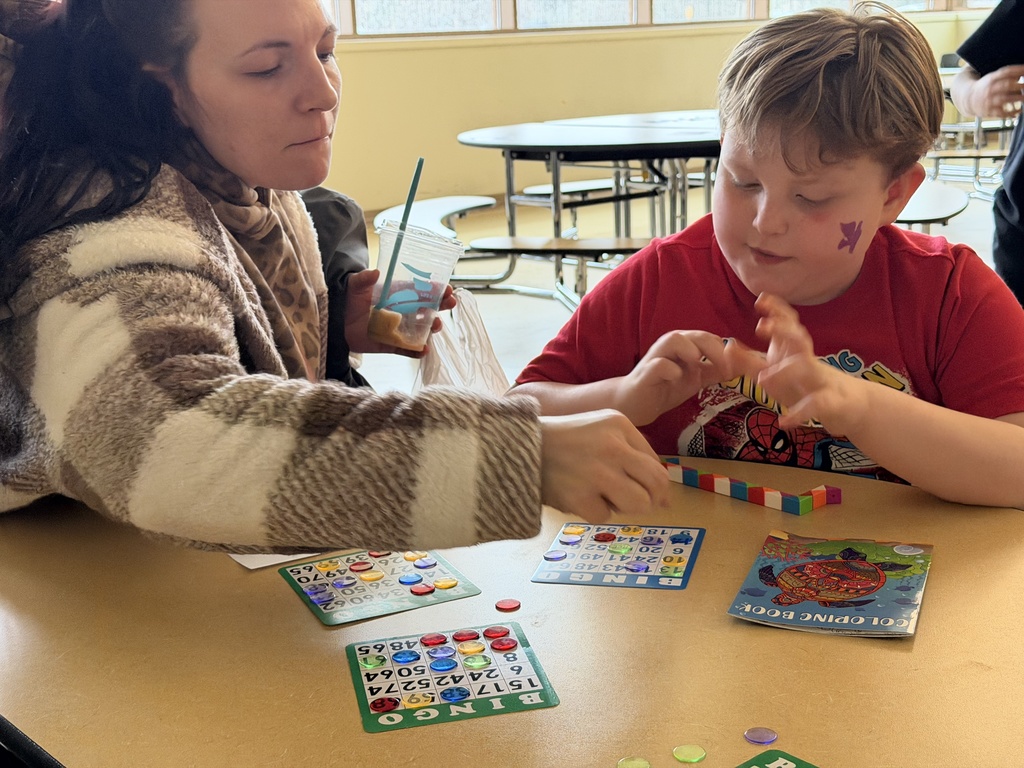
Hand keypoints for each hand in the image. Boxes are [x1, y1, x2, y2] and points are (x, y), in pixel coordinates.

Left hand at [345, 270, 457, 358]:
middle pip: (425, 308)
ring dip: (431, 327)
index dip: (434, 289)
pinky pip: (406, 349)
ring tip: (437, 326)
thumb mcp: (354, 285)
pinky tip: (424, 350)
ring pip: (420, 329)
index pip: (419, 290)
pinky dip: (416, 351)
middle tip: (451, 304)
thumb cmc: (346, 300)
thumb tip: (375, 272)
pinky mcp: (390, 345)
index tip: (447, 288)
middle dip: (440, 306)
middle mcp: (401, 311)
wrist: (333, 323)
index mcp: (396, 294)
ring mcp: (397, 328)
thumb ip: (364, 279)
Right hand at [539, 409, 669, 522]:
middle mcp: (612, 448)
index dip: (658, 486)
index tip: (651, 494)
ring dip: (626, 506)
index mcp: (620, 426)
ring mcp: (596, 474)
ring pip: (638, 504)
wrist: (521, 447)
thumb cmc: (566, 439)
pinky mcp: (579, 497)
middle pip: (656, 485)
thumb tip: (665, 498)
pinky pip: (605, 516)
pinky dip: (595, 511)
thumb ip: (636, 452)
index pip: (657, 465)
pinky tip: (581, 495)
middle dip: (652, 499)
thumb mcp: (603, 427)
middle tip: (636, 501)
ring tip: (606, 496)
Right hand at [614, 330, 762, 425]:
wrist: (636, 403)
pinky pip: (658, 364)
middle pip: (696, 335)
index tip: (739, 369)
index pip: (710, 338)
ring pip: (674, 340)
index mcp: (685, 345)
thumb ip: (713, 372)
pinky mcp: (645, 373)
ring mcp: (656, 357)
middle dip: (716, 349)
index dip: (727, 351)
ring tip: (698, 365)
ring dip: (690, 350)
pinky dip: (670, 369)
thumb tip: (739, 367)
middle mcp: (671, 346)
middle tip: (727, 369)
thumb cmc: (665, 387)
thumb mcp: (695, 380)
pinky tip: (677, 379)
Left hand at [753, 293, 865, 432]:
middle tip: (761, 327)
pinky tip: (784, 422)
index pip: (788, 323)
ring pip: (807, 368)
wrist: (847, 406)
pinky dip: (800, 414)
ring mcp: (820, 379)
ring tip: (762, 380)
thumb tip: (727, 346)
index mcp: (794, 349)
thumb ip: (748, 361)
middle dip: (782, 330)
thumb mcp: (774, 372)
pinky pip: (816, 405)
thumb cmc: (805, 385)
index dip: (777, 309)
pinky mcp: (829, 402)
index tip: (761, 299)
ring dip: (786, 371)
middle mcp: (807, 359)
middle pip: (798, 338)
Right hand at [968, 64, 1023, 117]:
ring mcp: (989, 101)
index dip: (1018, 70)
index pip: (1006, 72)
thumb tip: (1023, 70)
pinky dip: (1011, 113)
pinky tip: (1019, 112)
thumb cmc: (985, 87)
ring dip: (1018, 98)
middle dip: (1019, 85)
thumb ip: (1006, 75)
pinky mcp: (989, 111)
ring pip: (1005, 99)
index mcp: (992, 78)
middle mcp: (990, 89)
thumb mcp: (992, 77)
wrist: (967, 99)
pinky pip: (1001, 113)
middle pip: (1006, 85)